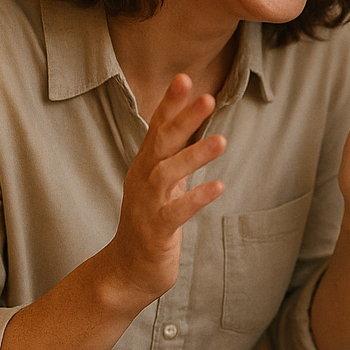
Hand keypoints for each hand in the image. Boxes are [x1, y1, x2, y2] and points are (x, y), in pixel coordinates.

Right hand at [106, 74, 227, 305]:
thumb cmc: (151, 222)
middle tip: (207, 97)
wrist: (127, 271)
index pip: (158, 128)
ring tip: (222, 141)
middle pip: (161, 143)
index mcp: (146, 166)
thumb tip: (195, 123)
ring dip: (194, 156)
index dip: (170, 104)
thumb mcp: (164, 183)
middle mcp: (143, 180)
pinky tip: (219, 186)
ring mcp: (147, 205)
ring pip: (168, 174)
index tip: (185, 77)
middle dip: (183, 119)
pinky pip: (176, 211)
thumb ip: (176, 155)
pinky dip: (196, 197)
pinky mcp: (156, 231)